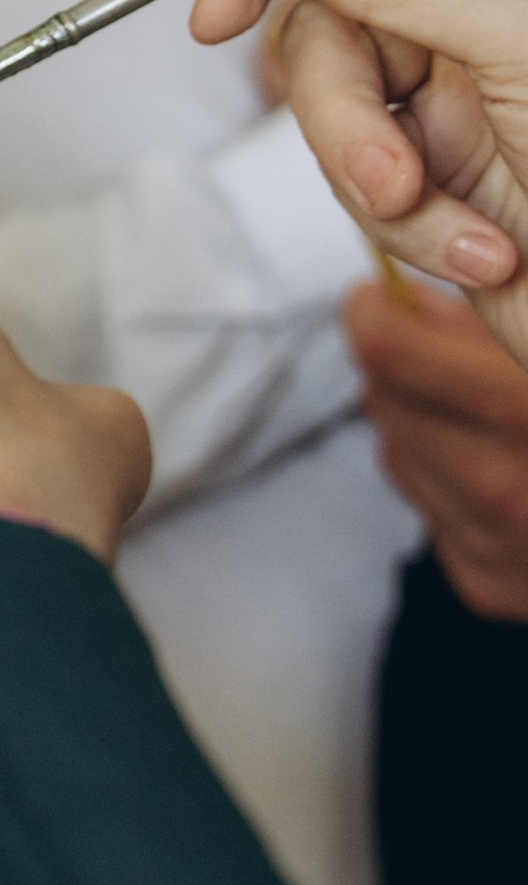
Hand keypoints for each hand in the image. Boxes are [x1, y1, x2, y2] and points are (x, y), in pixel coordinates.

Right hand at [193, 0, 527, 367]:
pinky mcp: (426, 160)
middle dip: (294, 17)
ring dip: (359, 149)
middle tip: (217, 21)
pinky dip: (405, 218)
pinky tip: (479, 249)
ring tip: (409, 195)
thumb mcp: (514, 40)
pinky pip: (355, 165)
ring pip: (328, 76)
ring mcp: (449, 75)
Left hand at [345, 272, 527, 619]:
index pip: (391, 357)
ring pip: (398, 457)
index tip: (373, 296)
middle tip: (435, 349)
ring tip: (484, 413)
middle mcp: (511, 490)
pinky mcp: (490, 587)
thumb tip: (404, 302)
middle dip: (401, 369)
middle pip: (384, 404)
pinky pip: (430, 513)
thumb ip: (491, 318)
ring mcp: (497, 547)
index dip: (373, 314)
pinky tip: (506, 470)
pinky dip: (449, 484)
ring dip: (423, 426)